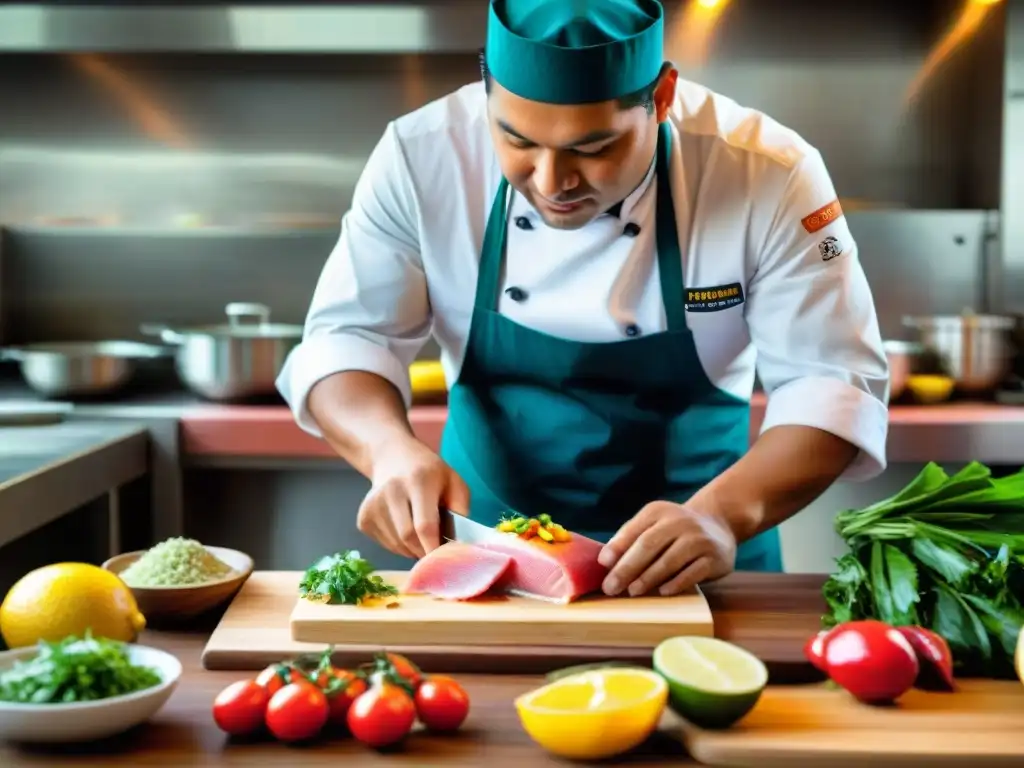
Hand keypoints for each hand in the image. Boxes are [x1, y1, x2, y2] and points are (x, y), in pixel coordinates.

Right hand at [357, 436, 469, 559]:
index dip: (434, 548)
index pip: (424, 524)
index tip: (444, 562)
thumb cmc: (429, 472)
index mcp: (418, 481)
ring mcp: (373, 504)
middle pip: (408, 537)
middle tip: (436, 553)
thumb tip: (460, 541)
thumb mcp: (453, 481)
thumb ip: (460, 508)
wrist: (392, 457)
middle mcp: (392, 491)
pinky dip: (399, 546)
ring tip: (421, 536)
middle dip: (424, 551)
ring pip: (396, 544)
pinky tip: (405, 529)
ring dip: (412, 549)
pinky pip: (385, 544)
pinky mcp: (364, 517)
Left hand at [598, 501, 736, 596]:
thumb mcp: (654, 524)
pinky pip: (692, 573)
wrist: (718, 524)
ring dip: (648, 578)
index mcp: (658, 511)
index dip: (617, 547)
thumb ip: (631, 537)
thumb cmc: (675, 531)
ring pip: (669, 560)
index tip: (603, 564)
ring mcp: (698, 539)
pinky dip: (676, 583)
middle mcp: (679, 521)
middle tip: (611, 587)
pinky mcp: (714, 557)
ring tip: (632, 591)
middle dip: (627, 568)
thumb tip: (606, 562)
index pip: (634, 530)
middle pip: (648, 545)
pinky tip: (663, 591)